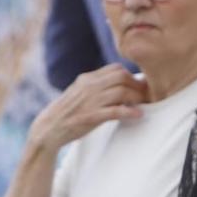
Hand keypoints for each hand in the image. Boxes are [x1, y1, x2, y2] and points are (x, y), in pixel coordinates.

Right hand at [27, 65, 148, 155]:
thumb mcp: (80, 93)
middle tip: (147, 95)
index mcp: (87, 79)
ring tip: (144, 105)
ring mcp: (90, 101)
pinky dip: (130, 112)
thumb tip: (120, 84)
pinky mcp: (91, 116)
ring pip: (121, 92)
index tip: (140, 85)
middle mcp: (89, 86)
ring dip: (137, 98)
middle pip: (122, 77)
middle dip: (138, 85)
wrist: (49, 127)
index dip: (132, 76)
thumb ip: (97, 87)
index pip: (116, 69)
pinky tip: (138, 115)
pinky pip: (115, 111)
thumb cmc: (68, 112)